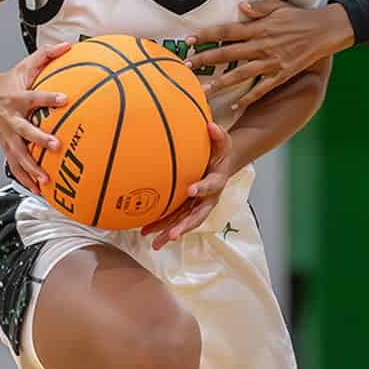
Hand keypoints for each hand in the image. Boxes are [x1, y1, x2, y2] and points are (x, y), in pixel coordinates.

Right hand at [0, 43, 72, 192]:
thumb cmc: (12, 81)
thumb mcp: (27, 64)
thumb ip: (47, 54)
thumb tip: (69, 45)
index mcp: (17, 98)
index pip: (35, 97)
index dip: (49, 98)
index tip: (65, 99)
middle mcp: (11, 119)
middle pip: (24, 131)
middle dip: (39, 139)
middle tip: (56, 145)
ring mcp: (7, 136)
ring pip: (18, 155)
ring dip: (31, 169)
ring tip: (46, 182)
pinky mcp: (6, 147)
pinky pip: (15, 166)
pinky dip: (25, 179)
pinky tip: (39, 191)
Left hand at [142, 122, 232, 249]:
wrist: (220, 166)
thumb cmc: (219, 153)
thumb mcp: (223, 143)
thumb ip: (218, 135)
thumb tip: (210, 124)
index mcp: (217, 182)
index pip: (211, 185)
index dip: (202, 188)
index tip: (190, 189)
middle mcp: (208, 199)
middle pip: (198, 216)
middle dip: (185, 226)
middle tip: (173, 234)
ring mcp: (196, 207)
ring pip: (184, 223)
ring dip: (170, 232)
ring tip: (155, 243)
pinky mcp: (187, 210)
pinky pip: (174, 220)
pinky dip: (161, 228)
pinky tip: (145, 234)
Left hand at [185, 0, 352, 110]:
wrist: (324, 31)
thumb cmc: (299, 17)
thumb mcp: (278, 6)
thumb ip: (259, 8)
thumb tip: (241, 6)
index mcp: (258, 27)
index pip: (226, 31)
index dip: (207, 35)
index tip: (189, 40)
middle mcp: (261, 45)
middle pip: (227, 53)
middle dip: (205, 60)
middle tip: (186, 67)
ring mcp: (271, 62)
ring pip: (240, 74)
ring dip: (220, 83)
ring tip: (203, 92)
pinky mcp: (281, 74)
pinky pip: (262, 89)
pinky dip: (248, 98)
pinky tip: (235, 106)